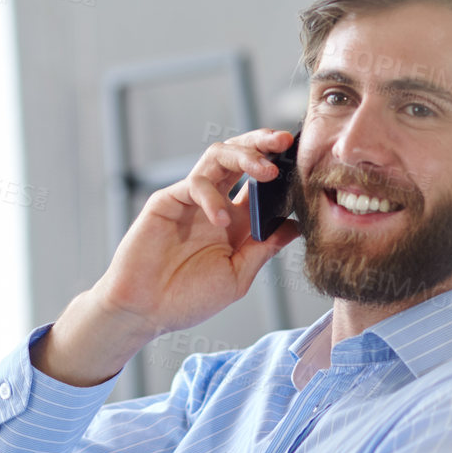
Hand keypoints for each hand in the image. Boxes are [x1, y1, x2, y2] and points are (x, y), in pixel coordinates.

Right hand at [34, 131, 299, 384]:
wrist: (145, 312)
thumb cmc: (189, 298)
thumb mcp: (237, 276)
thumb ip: (263, 249)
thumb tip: (297, 226)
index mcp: (238, 221)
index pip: (263, 183)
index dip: (283, 170)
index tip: (306, 162)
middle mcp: (217, 203)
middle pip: (242, 157)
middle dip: (264, 144)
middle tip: (285, 141)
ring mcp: (192, 199)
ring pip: (219, 156)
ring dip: (244, 155)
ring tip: (266, 170)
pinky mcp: (168, 200)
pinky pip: (195, 183)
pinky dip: (212, 197)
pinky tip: (220, 220)